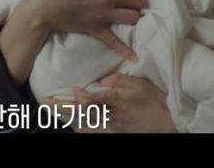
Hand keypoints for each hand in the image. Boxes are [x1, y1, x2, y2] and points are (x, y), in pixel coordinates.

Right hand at [24, 0, 144, 61]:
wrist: (46, 5)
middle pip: (136, 1)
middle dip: (134, 4)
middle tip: (129, 8)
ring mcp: (104, 14)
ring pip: (133, 17)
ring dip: (132, 19)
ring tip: (127, 20)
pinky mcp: (97, 29)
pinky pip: (115, 41)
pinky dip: (125, 50)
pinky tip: (134, 57)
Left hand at [47, 74, 175, 132]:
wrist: (167, 124)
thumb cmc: (154, 102)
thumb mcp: (140, 85)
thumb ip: (120, 81)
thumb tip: (102, 80)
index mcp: (115, 102)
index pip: (90, 102)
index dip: (78, 97)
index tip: (73, 89)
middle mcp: (109, 116)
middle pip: (80, 114)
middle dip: (61, 107)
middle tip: (46, 101)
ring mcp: (109, 128)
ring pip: (82, 125)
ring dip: (67, 118)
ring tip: (54, 109)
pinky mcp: (112, 134)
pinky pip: (91, 133)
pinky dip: (80, 128)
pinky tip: (74, 123)